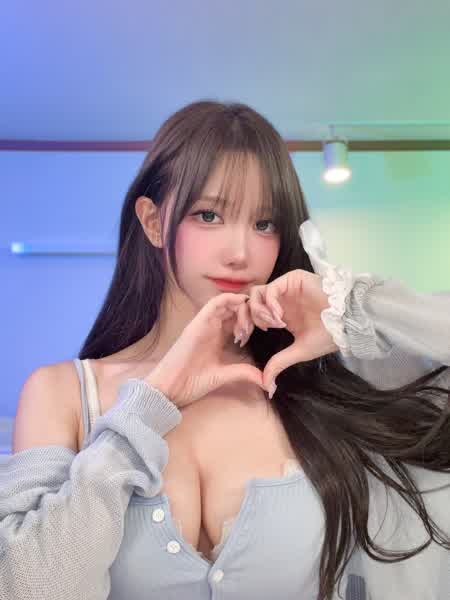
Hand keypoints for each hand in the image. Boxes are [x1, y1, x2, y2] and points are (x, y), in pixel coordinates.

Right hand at [144, 293, 265, 407]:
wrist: (171, 388)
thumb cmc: (192, 382)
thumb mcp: (225, 375)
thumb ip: (244, 372)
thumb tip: (266, 381)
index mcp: (218, 337)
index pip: (238, 319)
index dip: (253, 319)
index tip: (265, 329)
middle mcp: (212, 327)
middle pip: (235, 308)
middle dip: (251, 312)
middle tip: (262, 324)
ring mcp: (204, 323)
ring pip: (227, 303)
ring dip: (243, 307)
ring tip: (250, 324)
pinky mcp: (198, 322)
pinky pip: (214, 303)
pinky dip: (230, 300)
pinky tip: (241, 308)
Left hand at [233, 269, 338, 394]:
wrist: (347, 323)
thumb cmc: (328, 336)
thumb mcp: (298, 351)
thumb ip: (279, 364)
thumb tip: (267, 387)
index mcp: (279, 314)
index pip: (251, 312)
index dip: (243, 325)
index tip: (243, 339)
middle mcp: (280, 299)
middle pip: (249, 300)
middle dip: (244, 318)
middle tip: (248, 333)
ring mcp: (286, 288)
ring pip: (256, 293)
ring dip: (258, 311)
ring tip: (272, 325)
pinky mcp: (292, 279)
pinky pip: (271, 288)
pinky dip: (270, 304)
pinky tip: (279, 318)